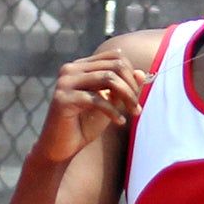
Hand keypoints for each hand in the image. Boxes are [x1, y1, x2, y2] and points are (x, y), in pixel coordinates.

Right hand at [33, 46, 149, 164]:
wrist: (62, 146)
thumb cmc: (86, 123)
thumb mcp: (111, 102)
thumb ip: (124, 87)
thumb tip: (141, 73)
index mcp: (81, 66)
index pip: (115, 56)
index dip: (131, 74)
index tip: (137, 94)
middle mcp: (71, 69)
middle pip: (115, 66)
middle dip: (132, 87)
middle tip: (136, 107)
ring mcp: (65, 82)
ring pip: (109, 78)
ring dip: (127, 97)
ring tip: (133, 112)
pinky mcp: (63, 99)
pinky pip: (97, 99)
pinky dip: (113, 111)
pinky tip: (120, 122)